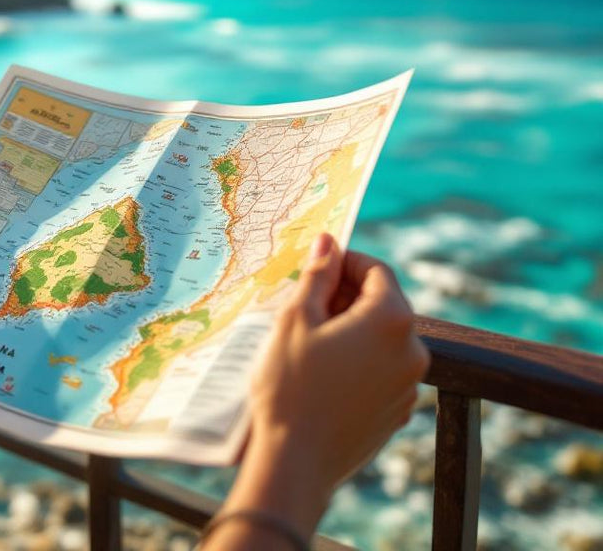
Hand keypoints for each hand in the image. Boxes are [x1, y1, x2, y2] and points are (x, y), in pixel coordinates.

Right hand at [205, 234, 428, 548]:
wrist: (296, 462)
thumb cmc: (290, 386)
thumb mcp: (295, 319)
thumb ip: (317, 275)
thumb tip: (329, 241)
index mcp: (391, 319)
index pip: (377, 271)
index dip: (345, 262)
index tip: (316, 267)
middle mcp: (412, 349)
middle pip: (383, 304)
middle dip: (346, 296)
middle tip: (305, 303)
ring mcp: (408, 384)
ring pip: (382, 339)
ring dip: (352, 330)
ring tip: (308, 341)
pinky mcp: (397, 411)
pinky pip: (381, 371)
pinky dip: (358, 362)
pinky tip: (321, 375)